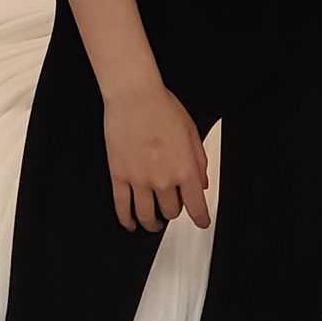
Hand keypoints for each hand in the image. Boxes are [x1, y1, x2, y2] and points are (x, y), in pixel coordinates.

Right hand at [103, 80, 211, 231]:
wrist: (134, 97)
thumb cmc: (163, 108)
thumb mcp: (191, 132)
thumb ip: (199, 161)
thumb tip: (200, 183)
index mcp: (185, 169)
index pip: (196, 206)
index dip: (201, 218)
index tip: (202, 222)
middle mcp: (163, 179)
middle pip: (171, 211)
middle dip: (173, 211)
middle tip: (172, 207)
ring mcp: (139, 180)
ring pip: (147, 215)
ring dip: (152, 223)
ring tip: (153, 223)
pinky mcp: (119, 176)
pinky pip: (122, 206)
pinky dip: (126, 219)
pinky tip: (130, 223)